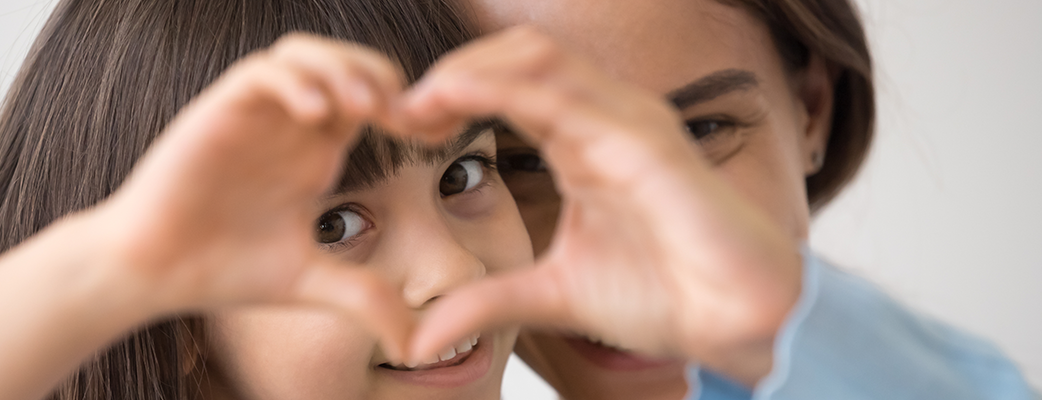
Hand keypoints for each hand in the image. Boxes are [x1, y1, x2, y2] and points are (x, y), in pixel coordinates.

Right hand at [86, 34, 412, 360]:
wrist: (153, 271)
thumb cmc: (225, 268)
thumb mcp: (311, 282)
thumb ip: (364, 298)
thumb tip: (414, 346)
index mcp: (318, 150)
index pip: (374, 100)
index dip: (411, 107)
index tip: (437, 134)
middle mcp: (290, 123)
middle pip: (349, 62)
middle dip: (383, 78)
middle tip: (404, 116)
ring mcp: (256, 113)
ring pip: (305, 53)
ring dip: (341, 68)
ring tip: (364, 106)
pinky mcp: (219, 110)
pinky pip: (262, 72)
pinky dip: (293, 81)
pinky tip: (314, 116)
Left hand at [398, 27, 802, 383]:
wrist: (736, 321)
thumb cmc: (662, 293)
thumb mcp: (551, 295)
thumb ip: (487, 302)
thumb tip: (416, 339)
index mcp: (583, 140)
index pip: (509, 83)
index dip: (451, 93)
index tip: (400, 125)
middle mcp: (605, 118)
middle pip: (517, 54)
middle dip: (453, 70)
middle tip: (401, 111)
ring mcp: (629, 122)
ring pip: (539, 58)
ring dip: (470, 70)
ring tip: (419, 103)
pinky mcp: (647, 143)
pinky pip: (568, 98)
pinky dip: (505, 90)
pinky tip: (458, 103)